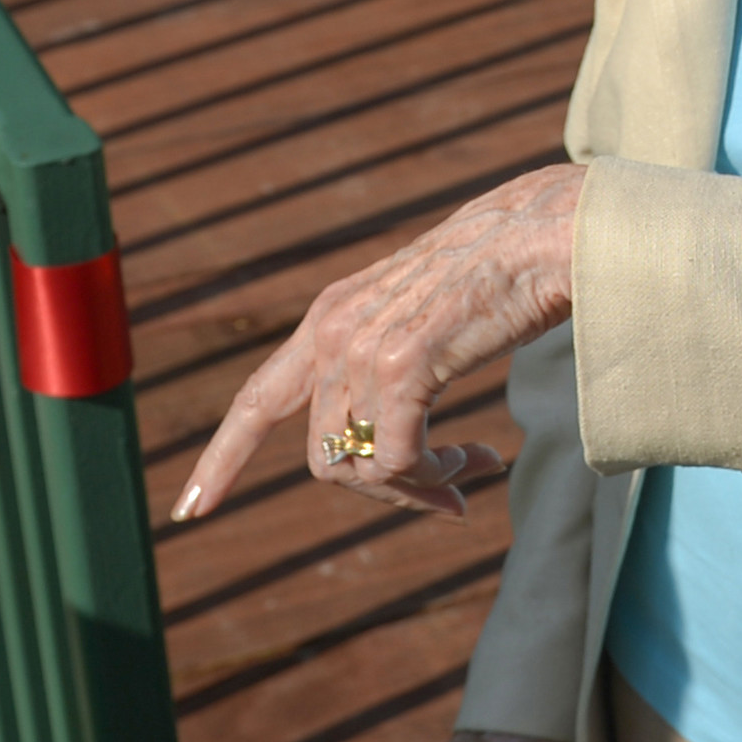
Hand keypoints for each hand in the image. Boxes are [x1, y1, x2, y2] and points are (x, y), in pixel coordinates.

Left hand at [176, 162, 586, 523]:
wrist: (551, 232)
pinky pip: (397, 459)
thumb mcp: (426, 312)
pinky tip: (482, 458)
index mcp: (332, 316)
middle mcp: (333, 331)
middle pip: (324, 456)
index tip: (190, 509)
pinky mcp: (402, 365)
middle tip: (452, 500)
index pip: (259, 399)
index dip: (222, 458)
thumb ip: (395, 355)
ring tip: (478, 468)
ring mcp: (363, 348)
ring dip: (419, 487)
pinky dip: (435, 476)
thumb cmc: (508, 270)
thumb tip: (395, 422)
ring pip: (359, 466)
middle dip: (385, 493)